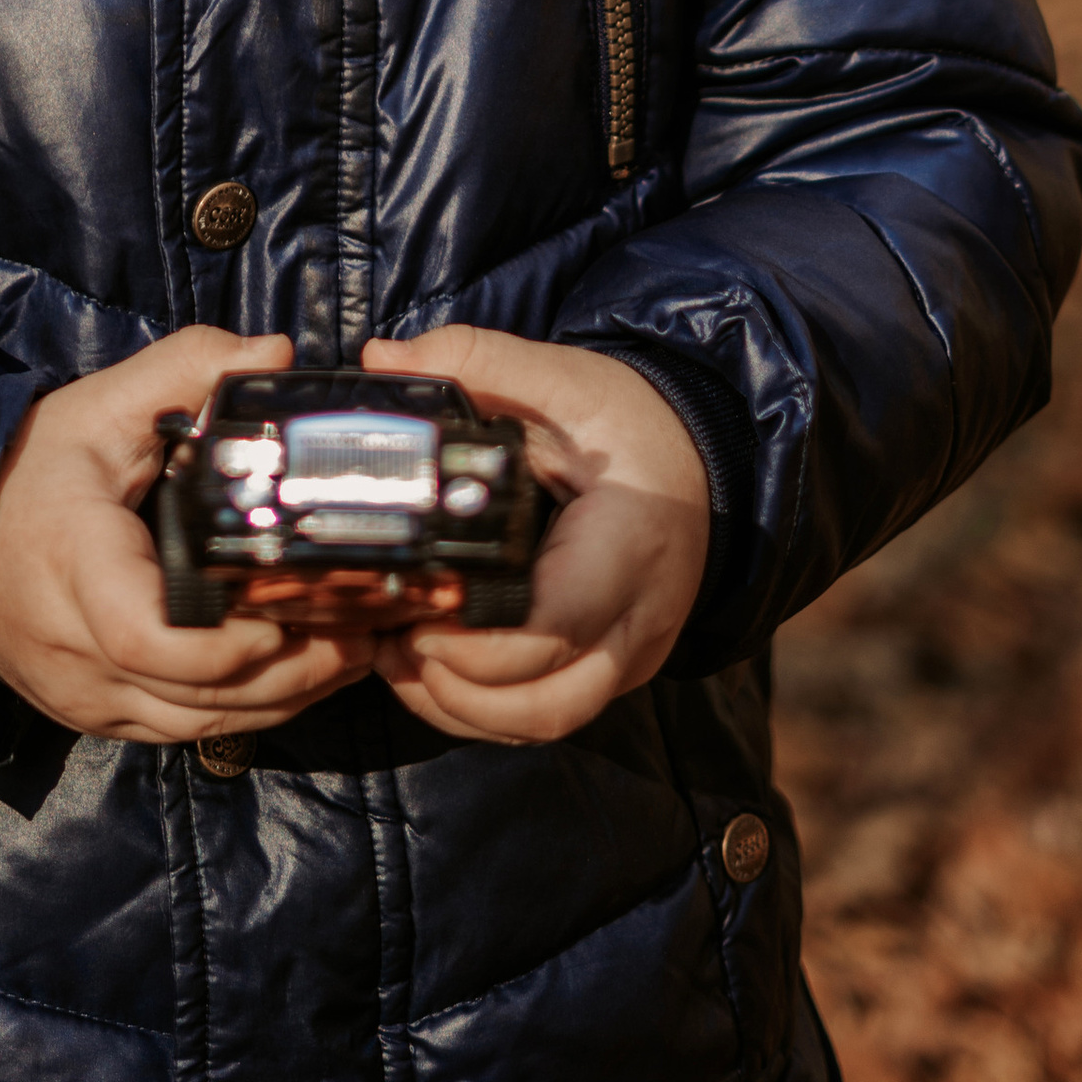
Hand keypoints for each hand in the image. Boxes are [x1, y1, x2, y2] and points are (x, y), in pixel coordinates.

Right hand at [0, 329, 379, 743]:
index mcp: (74, 564)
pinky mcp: (92, 714)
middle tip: (365, 631)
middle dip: (290, 672)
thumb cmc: (33, 468)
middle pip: (195, 694)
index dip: (230, 642)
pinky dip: (243, 709)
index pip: (149, 635)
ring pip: (197, 724)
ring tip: (352, 651)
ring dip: (281, 698)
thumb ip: (187, 367)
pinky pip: (180, 730)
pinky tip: (296, 674)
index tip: (293, 608)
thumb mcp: (101, 405)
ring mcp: (82, 692)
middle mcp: (74, 647)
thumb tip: (277, 352)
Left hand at [361, 326, 709, 745]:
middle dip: (457, 688)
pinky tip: (430, 669)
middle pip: (548, 700)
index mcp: (628, 542)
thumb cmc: (629, 423)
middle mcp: (638, 617)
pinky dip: (483, 709)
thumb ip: (477, 360)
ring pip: (543, 722)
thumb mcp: (564, 377)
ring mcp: (629, 655)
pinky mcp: (610, 671)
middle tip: (391, 638)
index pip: (557, 623)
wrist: (698, 463)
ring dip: (462, 707)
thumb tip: (382, 360)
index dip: (477, 640)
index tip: (415, 610)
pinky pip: (545, 714)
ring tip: (396, 656)